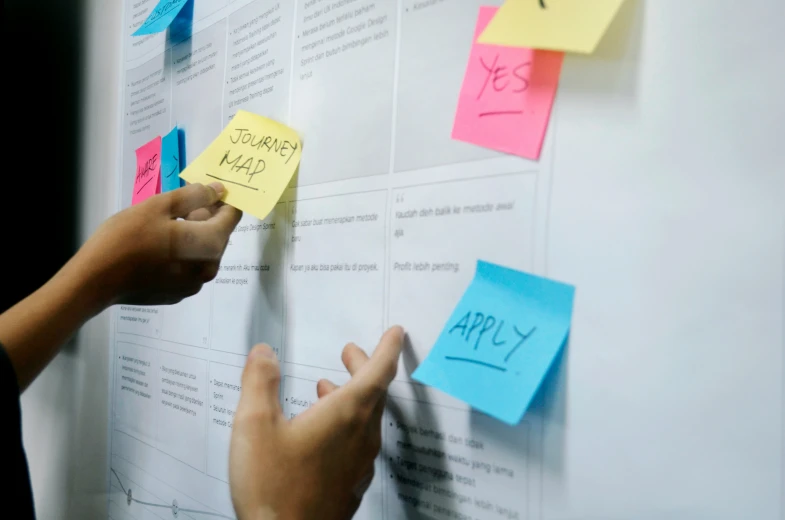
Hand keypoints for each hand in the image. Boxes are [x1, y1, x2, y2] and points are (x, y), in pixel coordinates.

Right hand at [76, 182, 241, 305]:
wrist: (96, 279)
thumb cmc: (126, 237)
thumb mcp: (159, 206)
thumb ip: (194, 196)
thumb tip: (218, 190)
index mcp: (209, 245)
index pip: (232, 217)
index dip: (223, 200)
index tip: (206, 190)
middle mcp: (209, 268)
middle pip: (219, 234)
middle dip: (205, 216)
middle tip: (175, 207)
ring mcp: (194, 284)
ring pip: (204, 251)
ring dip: (193, 234)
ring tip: (163, 226)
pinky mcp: (179, 293)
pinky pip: (190, 266)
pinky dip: (183, 253)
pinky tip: (158, 247)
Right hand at [229, 326, 403, 519]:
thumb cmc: (273, 488)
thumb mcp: (254, 425)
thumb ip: (259, 382)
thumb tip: (264, 353)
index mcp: (346, 414)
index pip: (379, 370)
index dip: (388, 348)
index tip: (396, 332)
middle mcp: (361, 437)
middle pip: (374, 393)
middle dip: (364, 367)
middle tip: (350, 353)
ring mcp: (359, 464)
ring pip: (366, 419)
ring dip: (352, 396)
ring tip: (326, 388)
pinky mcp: (350, 485)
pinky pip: (358, 444)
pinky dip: (346, 425)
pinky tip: (321, 433)